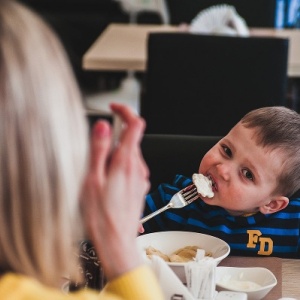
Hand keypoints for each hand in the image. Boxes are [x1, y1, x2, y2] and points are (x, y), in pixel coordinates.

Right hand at [82, 103, 149, 279]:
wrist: (117, 241)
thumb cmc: (102, 216)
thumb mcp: (92, 179)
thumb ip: (99, 149)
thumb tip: (103, 127)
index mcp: (126, 162)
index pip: (135, 124)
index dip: (125, 111)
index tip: (115, 108)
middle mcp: (138, 168)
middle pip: (130, 140)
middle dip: (113, 140)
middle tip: (96, 154)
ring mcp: (141, 177)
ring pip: (129, 154)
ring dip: (114, 155)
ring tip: (99, 175)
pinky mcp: (140, 186)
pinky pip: (130, 167)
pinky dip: (119, 167)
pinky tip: (107, 184)